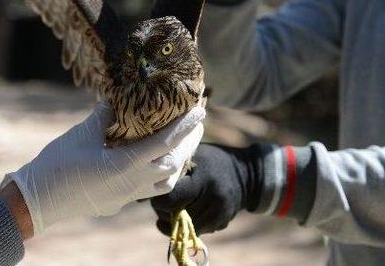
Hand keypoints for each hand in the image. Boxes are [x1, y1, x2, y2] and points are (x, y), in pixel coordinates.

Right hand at [1, 102, 204, 235]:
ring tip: (181, 144)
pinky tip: (155, 163)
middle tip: (197, 125)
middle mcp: (131, 184)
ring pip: (165, 183)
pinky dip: (159, 175)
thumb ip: (105, 116)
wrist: (38, 200)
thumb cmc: (58, 164)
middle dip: (188, 143)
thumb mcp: (82, 133)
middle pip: (172, 165)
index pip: (164, 144)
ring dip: (177, 163)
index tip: (199, 111)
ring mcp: (126, 197)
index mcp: (124, 165)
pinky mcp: (119, 203)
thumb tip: (118, 97)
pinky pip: (149, 190)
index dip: (184, 126)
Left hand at [151, 143, 267, 234]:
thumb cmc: (211, 160)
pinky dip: (187, 222)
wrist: (246, 174)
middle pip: (174, 214)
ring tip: (176, 202)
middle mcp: (212, 198)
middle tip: (164, 197)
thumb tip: (138, 190)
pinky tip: (189, 209)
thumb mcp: (194, 156)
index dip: (158, 198)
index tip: (156, 191)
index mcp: (202, 178)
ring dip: (173, 218)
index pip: (171, 199)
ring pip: (183, 225)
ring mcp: (219, 213)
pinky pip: (195, 229)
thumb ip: (171, 170)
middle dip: (163, 208)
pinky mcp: (221, 223)